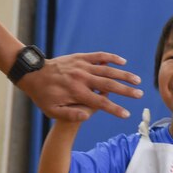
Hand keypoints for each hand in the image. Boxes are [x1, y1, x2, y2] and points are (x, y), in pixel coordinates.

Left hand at [17, 52, 141, 120]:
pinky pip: (99, 56)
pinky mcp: (80, 57)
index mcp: (77, 93)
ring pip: (107, 69)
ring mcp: (82, 66)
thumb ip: (70, 115)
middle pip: (109, 85)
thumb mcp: (52, 111)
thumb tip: (87, 116)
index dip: (115, 109)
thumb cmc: (43, 95)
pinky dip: (111, 58)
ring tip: (137, 80)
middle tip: (139, 95)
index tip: (126, 114)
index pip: (100, 103)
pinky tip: (122, 62)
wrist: (33, 74)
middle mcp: (82, 78)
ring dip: (123, 75)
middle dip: (126, 91)